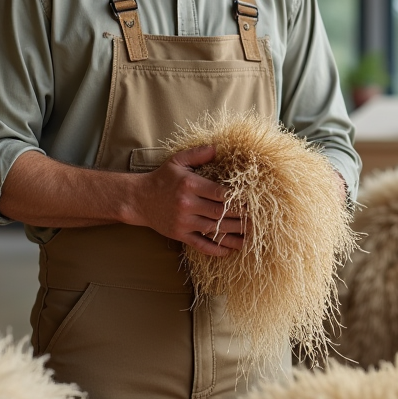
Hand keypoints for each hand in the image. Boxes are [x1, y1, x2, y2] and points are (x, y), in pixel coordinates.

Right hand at [125, 145, 244, 256]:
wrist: (138, 199)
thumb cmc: (161, 178)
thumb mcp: (178, 161)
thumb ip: (198, 154)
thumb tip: (219, 147)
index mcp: (190, 185)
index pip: (219, 193)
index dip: (237, 198)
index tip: (253, 200)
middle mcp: (187, 205)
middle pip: (220, 213)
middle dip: (241, 217)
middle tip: (259, 220)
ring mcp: (183, 222)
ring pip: (213, 230)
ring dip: (234, 234)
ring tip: (251, 237)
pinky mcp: (179, 235)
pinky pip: (200, 245)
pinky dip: (215, 249)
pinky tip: (229, 251)